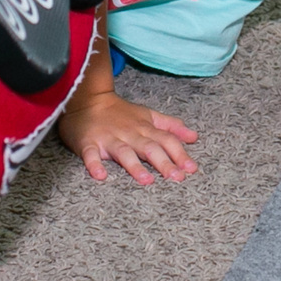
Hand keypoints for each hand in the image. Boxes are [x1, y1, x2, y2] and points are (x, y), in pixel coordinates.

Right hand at [57, 86, 198, 183]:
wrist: (86, 99)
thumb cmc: (121, 113)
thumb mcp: (148, 116)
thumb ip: (171, 126)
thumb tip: (194, 137)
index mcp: (145, 128)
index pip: (166, 140)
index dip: (179, 154)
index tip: (191, 169)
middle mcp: (129, 134)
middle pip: (149, 148)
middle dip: (164, 162)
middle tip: (177, 178)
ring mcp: (108, 138)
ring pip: (123, 152)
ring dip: (134, 166)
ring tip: (146, 180)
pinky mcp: (88, 143)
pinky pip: (90, 154)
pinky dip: (94, 164)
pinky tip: (100, 176)